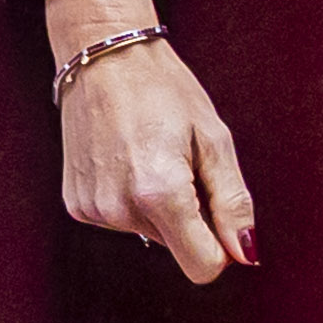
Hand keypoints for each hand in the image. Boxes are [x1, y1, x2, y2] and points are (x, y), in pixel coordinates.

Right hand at [44, 0, 256, 285]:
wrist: (102, 55)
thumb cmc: (163, 90)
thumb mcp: (214, 138)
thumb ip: (232, 203)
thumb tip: (246, 254)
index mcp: (160, 193)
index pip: (204, 267)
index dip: (221, 245)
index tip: (218, 209)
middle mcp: (120, 210)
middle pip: (179, 248)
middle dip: (190, 216)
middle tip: (180, 163)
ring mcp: (93, 210)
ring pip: (151, 235)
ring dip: (160, 205)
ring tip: (149, 154)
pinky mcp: (76, 205)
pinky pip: (122, 221)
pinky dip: (131, 198)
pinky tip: (125, 159)